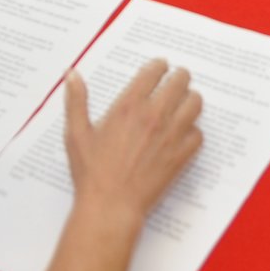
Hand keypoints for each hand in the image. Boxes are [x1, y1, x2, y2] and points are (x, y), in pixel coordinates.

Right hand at [63, 60, 202, 220]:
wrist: (110, 206)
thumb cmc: (92, 172)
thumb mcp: (76, 133)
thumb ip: (76, 100)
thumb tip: (71, 74)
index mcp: (128, 106)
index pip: (154, 71)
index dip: (159, 65)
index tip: (161, 66)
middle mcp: (153, 115)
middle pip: (180, 81)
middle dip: (179, 77)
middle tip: (176, 80)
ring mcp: (171, 135)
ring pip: (195, 103)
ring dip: (190, 99)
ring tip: (184, 102)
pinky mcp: (181, 156)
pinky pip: (198, 134)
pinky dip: (193, 131)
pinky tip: (183, 133)